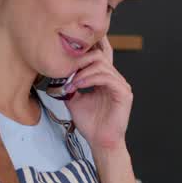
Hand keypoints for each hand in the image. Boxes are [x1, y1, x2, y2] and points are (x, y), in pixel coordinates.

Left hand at [62, 37, 131, 151]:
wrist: (100, 142)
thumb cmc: (90, 124)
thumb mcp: (74, 100)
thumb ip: (70, 84)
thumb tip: (57, 74)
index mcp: (105, 79)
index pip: (102, 55)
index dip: (91, 45)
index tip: (74, 40)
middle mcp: (115, 79)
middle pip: (101, 55)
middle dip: (81, 59)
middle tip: (66, 68)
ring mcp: (121, 85)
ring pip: (102, 65)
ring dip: (83, 72)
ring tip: (71, 82)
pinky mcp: (124, 93)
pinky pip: (107, 78)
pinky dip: (90, 79)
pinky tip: (79, 85)